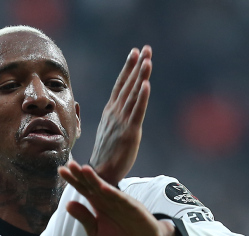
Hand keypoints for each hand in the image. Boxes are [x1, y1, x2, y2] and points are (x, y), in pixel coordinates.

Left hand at [59, 160, 181, 235]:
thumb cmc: (120, 234)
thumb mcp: (96, 231)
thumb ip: (84, 218)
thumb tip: (67, 204)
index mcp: (97, 202)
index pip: (83, 188)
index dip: (73, 180)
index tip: (61, 170)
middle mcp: (107, 198)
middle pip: (92, 184)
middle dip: (81, 175)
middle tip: (70, 164)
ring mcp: (120, 201)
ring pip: (105, 188)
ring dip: (95, 179)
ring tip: (84, 169)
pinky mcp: (132, 207)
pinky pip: (121, 199)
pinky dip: (113, 193)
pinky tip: (104, 188)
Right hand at [89, 46, 151, 186]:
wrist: (100, 175)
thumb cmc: (106, 155)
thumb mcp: (111, 131)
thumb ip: (116, 118)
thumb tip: (120, 111)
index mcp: (110, 112)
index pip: (120, 85)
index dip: (128, 68)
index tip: (135, 52)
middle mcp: (115, 113)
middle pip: (128, 84)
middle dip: (137, 65)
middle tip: (146, 48)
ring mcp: (121, 122)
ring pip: (133, 94)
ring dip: (140, 76)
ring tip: (147, 60)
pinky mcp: (130, 133)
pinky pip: (137, 112)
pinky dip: (141, 98)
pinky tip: (146, 84)